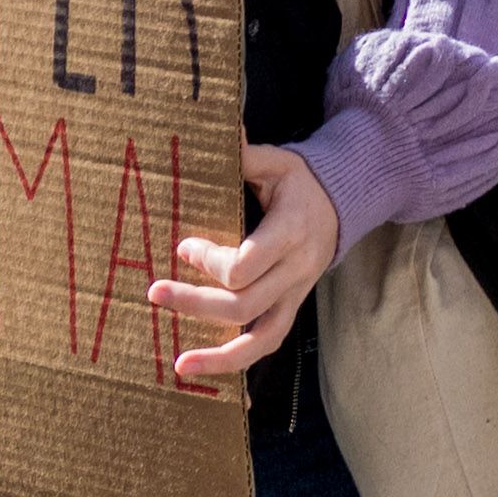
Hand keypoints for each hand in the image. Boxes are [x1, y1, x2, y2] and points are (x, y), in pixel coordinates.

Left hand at [155, 144, 341, 382]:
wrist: (343, 205)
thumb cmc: (302, 181)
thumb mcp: (280, 162)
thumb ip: (247, 156)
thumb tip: (219, 129)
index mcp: (291, 232)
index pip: (245, 265)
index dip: (208, 261)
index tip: (184, 244)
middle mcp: (296, 269)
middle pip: (242, 304)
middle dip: (194, 302)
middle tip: (154, 291)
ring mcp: (296, 294)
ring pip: (259, 337)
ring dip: (218, 355)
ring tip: (178, 365)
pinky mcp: (291, 308)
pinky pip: (266, 344)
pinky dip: (235, 361)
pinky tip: (201, 368)